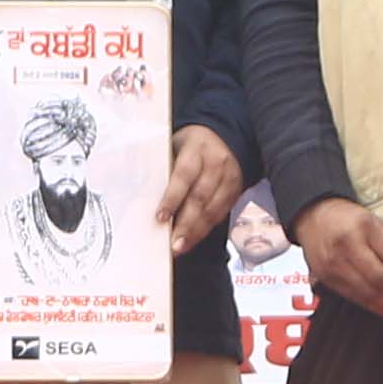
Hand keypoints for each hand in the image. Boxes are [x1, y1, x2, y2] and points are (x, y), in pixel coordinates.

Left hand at [155, 125, 240, 251]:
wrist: (225, 135)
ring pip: (213, 209)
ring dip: (196, 232)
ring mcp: (229, 178)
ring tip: (181, 247)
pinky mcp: (236, 190)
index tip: (160, 217)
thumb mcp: (175, 146)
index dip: (172, 199)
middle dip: (186, 224)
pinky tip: (193, 239)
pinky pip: (222, 213)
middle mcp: (216, 164)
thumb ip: (165, 168)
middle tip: (173, 244)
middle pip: (200, 198)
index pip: (183, 176)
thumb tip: (145, 196)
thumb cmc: (192, 144)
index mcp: (197, 149)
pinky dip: (206, 229)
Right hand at [292, 194, 382, 316]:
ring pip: (366, 291)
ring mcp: (334, 264)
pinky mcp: (327, 277)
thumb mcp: (372, 221)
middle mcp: (347, 246)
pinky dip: (372, 305)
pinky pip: (353, 296)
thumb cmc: (346, 218)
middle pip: (379, 277)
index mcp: (364, 227)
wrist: (312, 215)